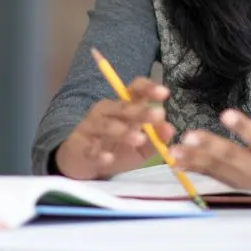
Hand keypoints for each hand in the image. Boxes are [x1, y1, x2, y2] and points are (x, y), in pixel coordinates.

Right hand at [54, 77, 174, 179]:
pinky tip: (108, 158)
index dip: (148, 88)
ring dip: (124, 132)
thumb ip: (156, 137)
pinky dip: (99, 154)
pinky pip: (90, 149)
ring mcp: (91, 127)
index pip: (135, 89)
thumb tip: (170, 129)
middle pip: (123, 107)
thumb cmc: (116, 149)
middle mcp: (106, 111)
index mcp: (123, 106)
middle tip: (158, 115)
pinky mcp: (80, 148)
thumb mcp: (141, 145)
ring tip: (139, 139)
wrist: (83, 162)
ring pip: (107, 126)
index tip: (165, 93)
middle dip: (141, 111)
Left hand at [172, 84, 250, 192]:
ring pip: (219, 169)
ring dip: (196, 160)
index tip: (225, 113)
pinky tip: (175, 161)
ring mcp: (246, 177)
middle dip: (210, 147)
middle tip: (189, 135)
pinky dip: (195, 169)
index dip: (243, 127)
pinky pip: (213, 176)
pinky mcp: (236, 182)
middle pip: (234, 156)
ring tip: (174, 151)